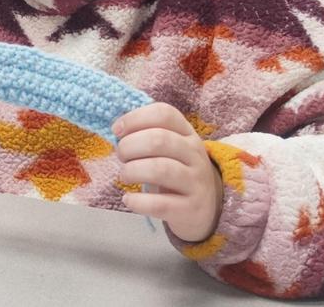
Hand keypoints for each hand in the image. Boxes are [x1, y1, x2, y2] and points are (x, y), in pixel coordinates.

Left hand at [114, 102, 224, 242]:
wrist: (206, 206)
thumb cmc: (177, 170)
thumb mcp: (170, 148)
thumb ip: (148, 134)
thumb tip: (117, 130)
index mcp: (187, 133)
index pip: (164, 113)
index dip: (135, 118)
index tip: (116, 130)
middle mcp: (195, 154)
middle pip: (159, 140)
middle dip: (129, 146)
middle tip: (121, 156)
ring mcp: (196, 182)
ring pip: (160, 169)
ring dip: (132, 171)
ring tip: (125, 175)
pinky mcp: (191, 209)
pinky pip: (160, 205)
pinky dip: (138, 202)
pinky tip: (128, 199)